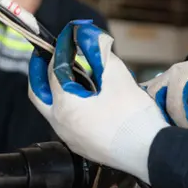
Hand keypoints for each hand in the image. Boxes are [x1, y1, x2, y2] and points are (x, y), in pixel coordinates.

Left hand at [28, 20, 168, 183]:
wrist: (149, 152)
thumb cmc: (134, 118)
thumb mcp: (118, 77)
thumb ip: (100, 52)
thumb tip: (87, 35)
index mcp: (66, 106)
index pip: (53, 71)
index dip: (60, 50)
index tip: (68, 37)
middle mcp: (60, 125)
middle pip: (38, 94)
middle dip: (39, 72)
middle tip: (45, 55)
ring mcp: (69, 138)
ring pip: (51, 109)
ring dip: (54, 89)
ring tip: (68, 72)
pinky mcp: (81, 146)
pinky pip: (65, 121)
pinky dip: (66, 104)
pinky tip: (83, 95)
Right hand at [142, 44, 187, 130]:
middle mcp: (181, 70)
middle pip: (176, 104)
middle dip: (184, 127)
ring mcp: (166, 74)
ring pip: (156, 100)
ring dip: (163, 120)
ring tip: (174, 135)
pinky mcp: (156, 80)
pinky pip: (147, 97)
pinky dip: (149, 112)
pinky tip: (155, 126)